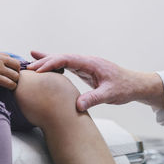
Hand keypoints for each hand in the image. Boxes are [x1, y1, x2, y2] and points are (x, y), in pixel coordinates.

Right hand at [0, 46, 19, 94]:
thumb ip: (4, 57)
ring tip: (5, 87)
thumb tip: (16, 64)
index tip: (12, 73)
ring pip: (10, 85)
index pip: (17, 65)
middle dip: (14, 80)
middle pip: (16, 76)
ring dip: (9, 87)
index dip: (16, 70)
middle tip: (9, 82)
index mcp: (0, 58)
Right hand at [28, 51, 163, 110]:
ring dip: (47, 61)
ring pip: (63, 60)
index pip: (67, 59)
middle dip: (45, 61)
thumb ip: (94, 98)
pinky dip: (55, 66)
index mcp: (91, 63)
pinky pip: (67, 66)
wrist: (135, 85)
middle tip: (28, 67)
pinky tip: (48, 68)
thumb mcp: (110, 94)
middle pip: (61, 57)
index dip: (51, 63)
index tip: (38, 70)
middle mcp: (86, 61)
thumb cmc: (124, 87)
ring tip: (30, 61)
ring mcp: (85, 65)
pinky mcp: (85, 71)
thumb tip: (77, 106)